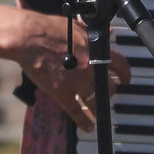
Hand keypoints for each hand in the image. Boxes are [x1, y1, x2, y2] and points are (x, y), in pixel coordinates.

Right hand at [16, 11, 130, 130]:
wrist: (27, 37)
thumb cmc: (48, 29)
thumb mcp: (76, 26)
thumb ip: (92, 34)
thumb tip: (107, 33)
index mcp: (95, 50)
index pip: (120, 65)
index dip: (125, 74)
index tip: (125, 79)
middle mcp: (89, 67)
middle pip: (109, 86)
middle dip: (110, 90)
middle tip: (108, 92)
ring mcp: (75, 82)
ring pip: (96, 102)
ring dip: (99, 107)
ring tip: (99, 110)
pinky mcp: (60, 92)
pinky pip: (76, 112)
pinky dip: (84, 121)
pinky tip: (89, 126)